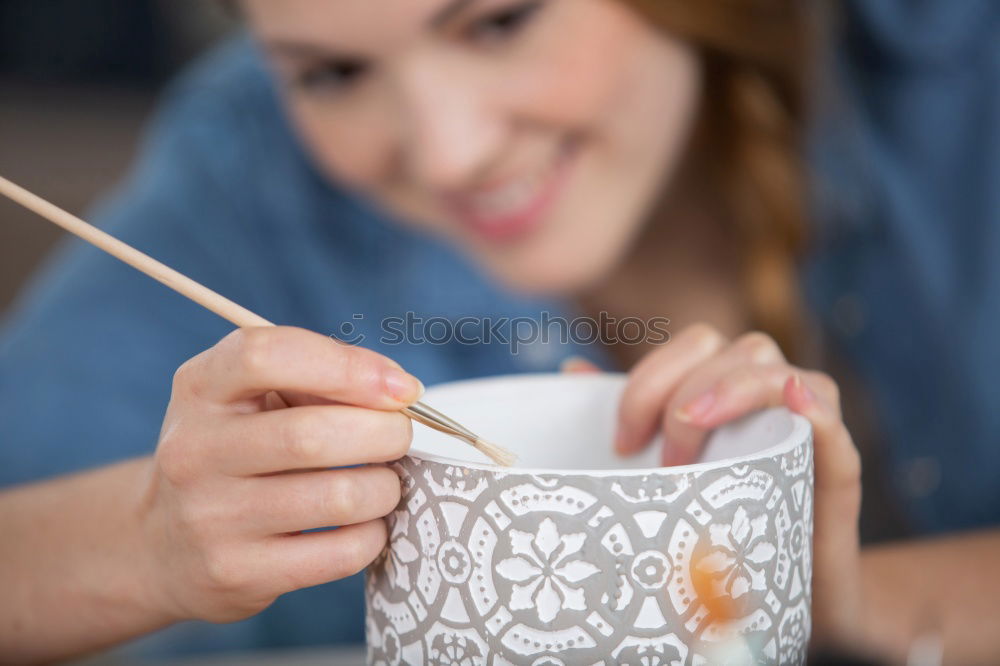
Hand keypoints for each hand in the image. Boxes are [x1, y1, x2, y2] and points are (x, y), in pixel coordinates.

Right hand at [138, 327, 421, 622]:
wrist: (165, 545)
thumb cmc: (235, 451)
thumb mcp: (251, 397)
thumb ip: (318, 378)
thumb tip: (400, 392)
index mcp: (200, 388)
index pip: (268, 356)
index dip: (347, 367)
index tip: (400, 388)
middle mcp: (194, 450)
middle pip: (312, 435)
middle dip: (385, 433)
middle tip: (401, 436)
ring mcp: (211, 518)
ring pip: (337, 497)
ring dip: (384, 487)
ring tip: (382, 482)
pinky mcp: (238, 574)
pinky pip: (339, 552)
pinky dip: (372, 534)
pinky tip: (364, 524)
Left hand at [566, 324, 863, 648]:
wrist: (784, 601)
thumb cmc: (717, 532)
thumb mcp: (662, 475)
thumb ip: (628, 423)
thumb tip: (573, 371)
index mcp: (729, 395)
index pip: (697, 347)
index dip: (652, 378)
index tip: (620, 442)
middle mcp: (770, 405)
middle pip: (740, 349)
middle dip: (687, 393)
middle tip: (660, 461)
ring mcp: (808, 436)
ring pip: (785, 373)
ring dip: (735, 394)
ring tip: (691, 451)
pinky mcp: (837, 478)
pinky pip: (836, 425)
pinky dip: (815, 406)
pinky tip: (794, 401)